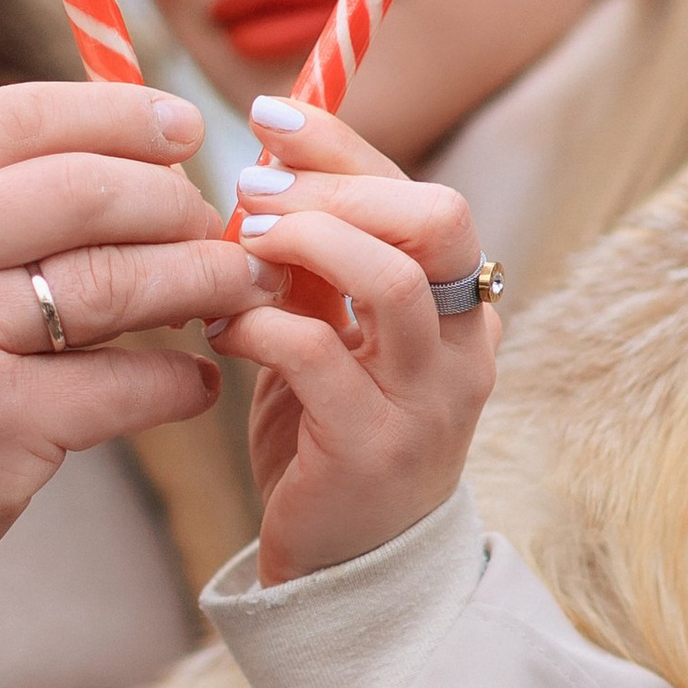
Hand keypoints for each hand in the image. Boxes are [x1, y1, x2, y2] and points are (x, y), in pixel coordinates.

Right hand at [0, 83, 273, 600]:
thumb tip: (129, 154)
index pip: (18, 119)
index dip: (118, 113)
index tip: (184, 125)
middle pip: (84, 190)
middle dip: (173, 201)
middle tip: (213, 225)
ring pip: (117, 281)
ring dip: (201, 279)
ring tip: (236, 287)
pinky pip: (125, 384)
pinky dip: (180, 382)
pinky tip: (194, 383)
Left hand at [210, 103, 497, 586]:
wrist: (346, 572)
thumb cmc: (330, 435)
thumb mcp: (328, 333)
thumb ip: (313, 263)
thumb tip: (263, 168)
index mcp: (460, 306)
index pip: (420, 192)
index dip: (343, 146)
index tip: (269, 115)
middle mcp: (463, 345)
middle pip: (438, 219)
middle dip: (339, 187)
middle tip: (253, 190)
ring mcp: (429, 400)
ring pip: (396, 279)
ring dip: (309, 242)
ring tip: (244, 247)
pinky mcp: (374, 449)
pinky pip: (320, 357)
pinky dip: (262, 325)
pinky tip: (224, 330)